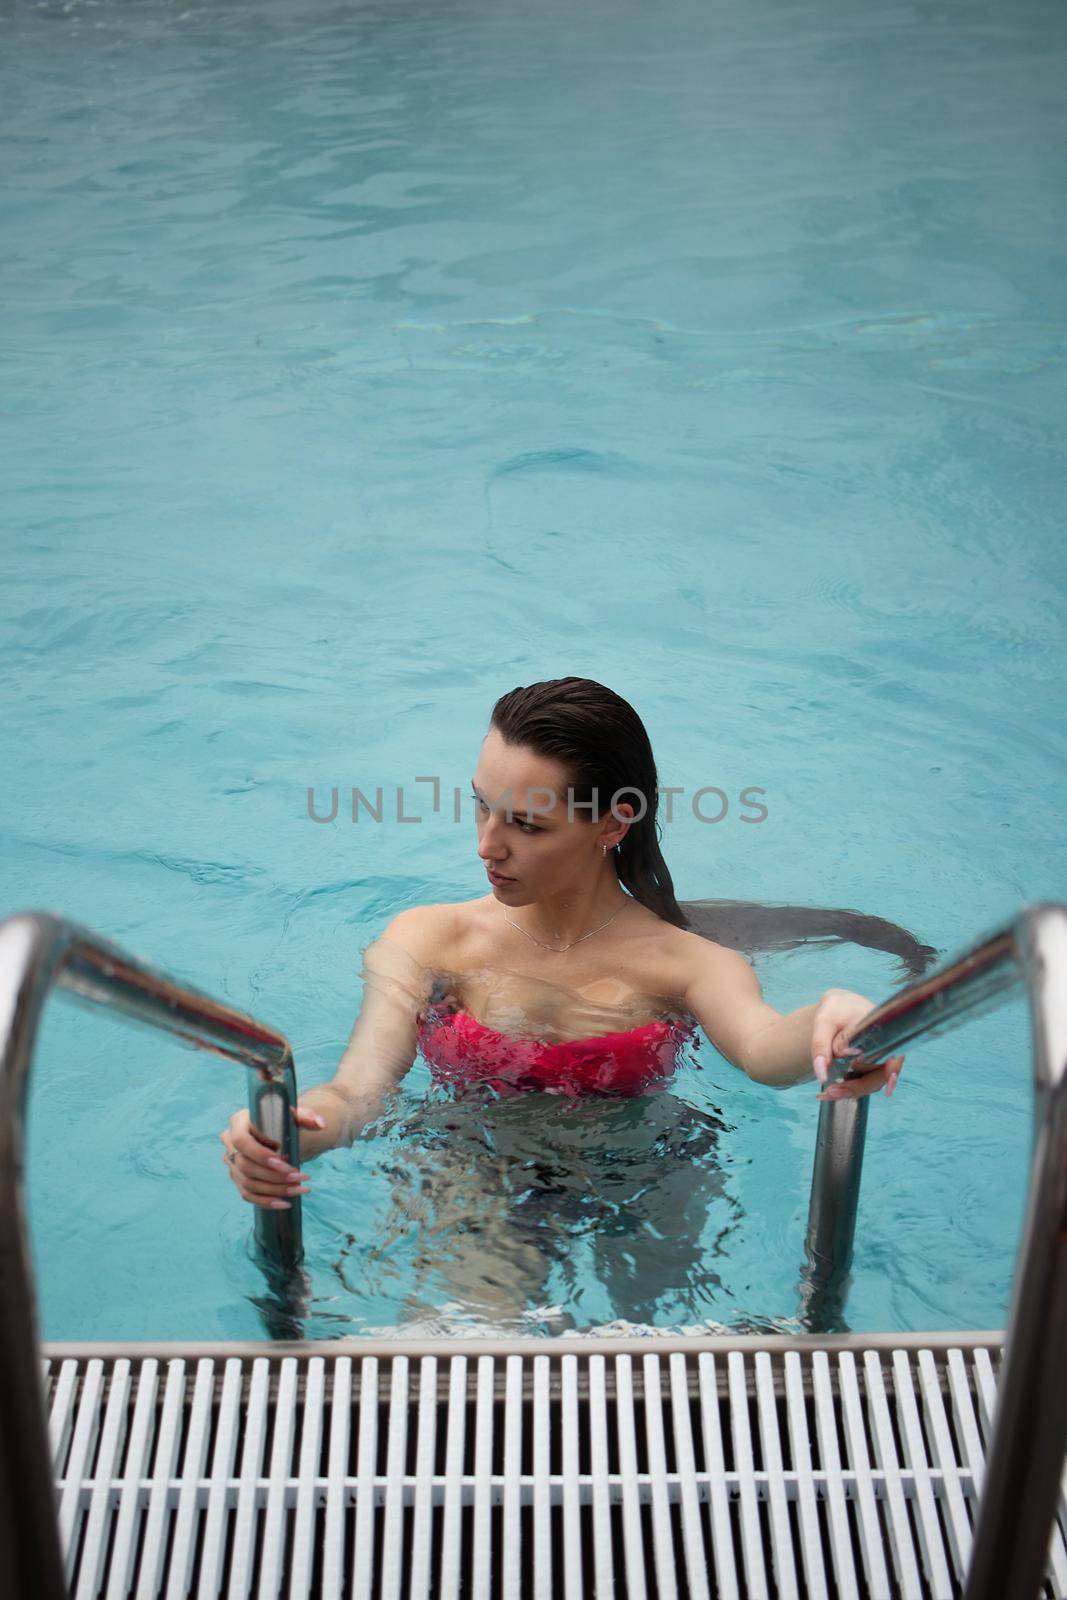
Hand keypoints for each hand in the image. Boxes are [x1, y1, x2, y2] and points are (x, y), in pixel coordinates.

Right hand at [219, 1104, 324, 1208]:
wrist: (276, 1132)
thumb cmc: (283, 1121)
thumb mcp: (293, 1115)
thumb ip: (307, 1116)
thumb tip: (319, 1124)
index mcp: (239, 1122)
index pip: (242, 1141)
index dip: (260, 1155)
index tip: (284, 1163)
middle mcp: (230, 1143)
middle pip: (246, 1166)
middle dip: (275, 1176)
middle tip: (300, 1178)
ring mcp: (231, 1162)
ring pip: (248, 1183)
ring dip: (275, 1190)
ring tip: (298, 1189)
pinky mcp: (237, 1178)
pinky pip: (247, 1195)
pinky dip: (266, 1201)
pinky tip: (285, 1203)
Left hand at [810, 987, 903, 1101]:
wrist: (837, 1006)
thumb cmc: (835, 1009)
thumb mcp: (824, 1021)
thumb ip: (821, 1045)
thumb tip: (821, 1076)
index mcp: (884, 1033)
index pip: (894, 1058)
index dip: (892, 1075)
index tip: (887, 1090)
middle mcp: (886, 1049)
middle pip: (878, 1077)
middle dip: (855, 1088)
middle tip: (830, 1092)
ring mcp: (878, 1060)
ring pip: (869, 1083)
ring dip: (849, 1091)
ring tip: (825, 1094)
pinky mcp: (868, 1067)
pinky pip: (862, 1082)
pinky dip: (846, 1088)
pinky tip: (828, 1093)